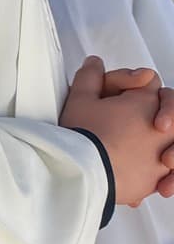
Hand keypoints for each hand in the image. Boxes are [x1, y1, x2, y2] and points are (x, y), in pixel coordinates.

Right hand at [60, 56, 173, 206]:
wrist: (85, 173)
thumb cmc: (84, 135)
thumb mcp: (79, 98)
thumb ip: (89, 76)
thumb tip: (95, 64)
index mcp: (146, 102)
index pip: (149, 82)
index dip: (130, 83)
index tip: (113, 93)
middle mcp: (163, 129)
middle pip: (169, 113)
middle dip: (156, 113)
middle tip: (129, 119)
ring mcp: (161, 156)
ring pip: (171, 145)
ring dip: (161, 147)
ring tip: (136, 150)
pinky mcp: (156, 179)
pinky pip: (164, 173)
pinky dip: (157, 174)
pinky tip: (138, 175)